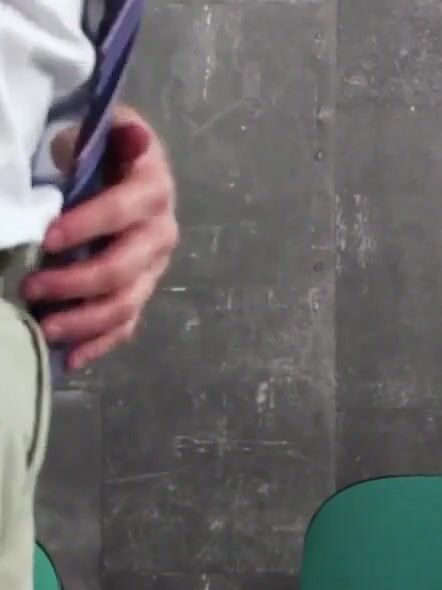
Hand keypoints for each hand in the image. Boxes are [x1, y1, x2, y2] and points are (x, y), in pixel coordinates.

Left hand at [21, 105, 178, 369]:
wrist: (118, 165)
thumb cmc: (96, 146)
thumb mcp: (94, 130)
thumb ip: (93, 137)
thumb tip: (116, 138)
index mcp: (151, 185)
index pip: (124, 209)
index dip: (89, 224)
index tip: (47, 238)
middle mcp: (160, 229)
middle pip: (126, 266)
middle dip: (77, 282)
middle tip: (31, 287)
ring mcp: (154, 264)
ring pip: (127, 302)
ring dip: (85, 320)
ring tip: (44, 329)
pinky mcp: (142, 288)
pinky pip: (126, 323)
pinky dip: (99, 344)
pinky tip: (70, 359)